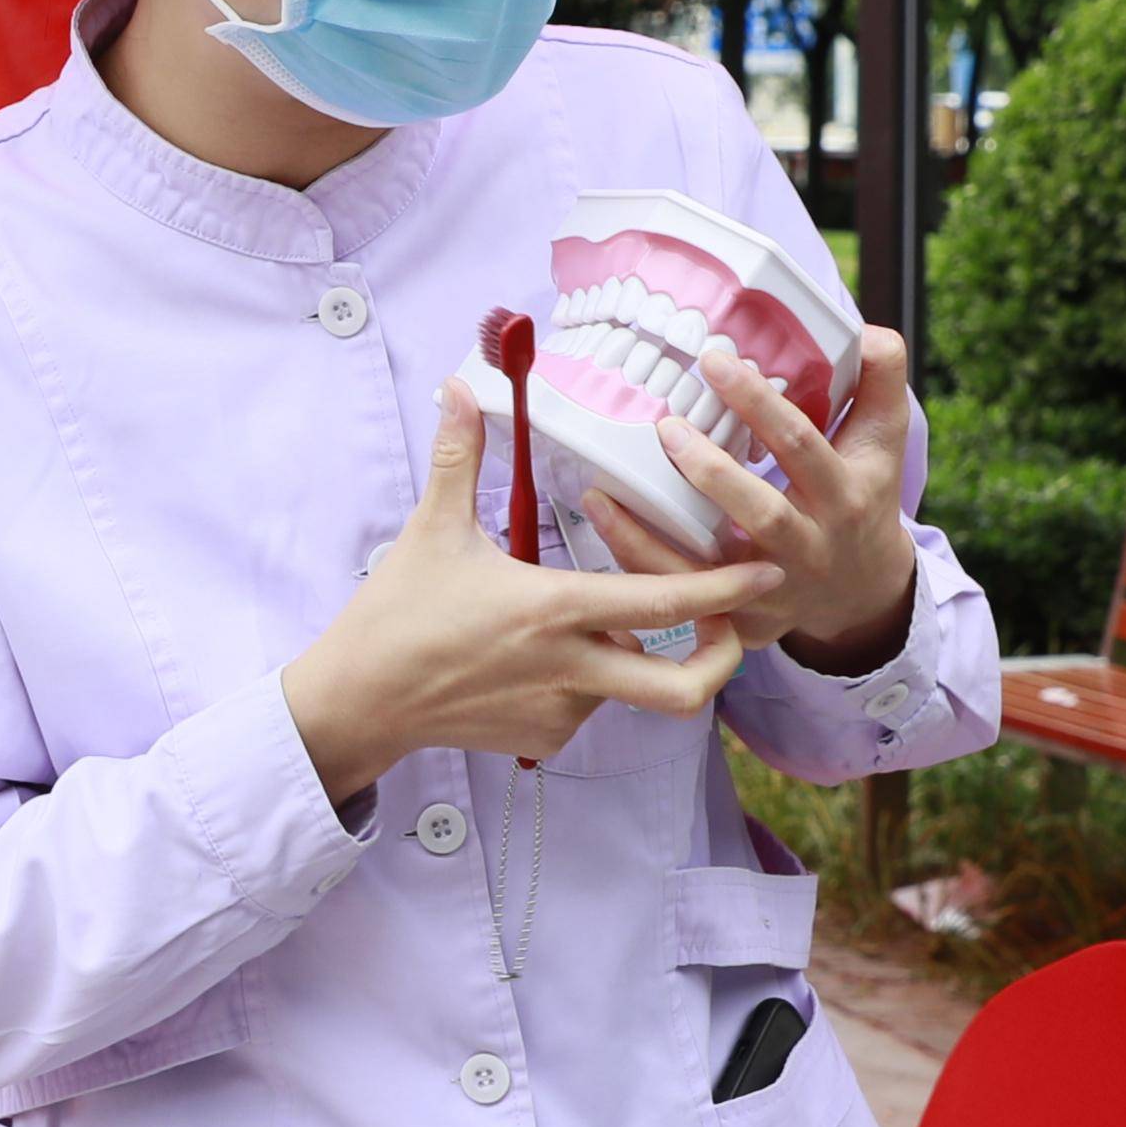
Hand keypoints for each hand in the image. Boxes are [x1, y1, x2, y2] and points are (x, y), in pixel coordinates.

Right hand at [282, 382, 775, 802]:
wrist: (358, 702)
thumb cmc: (395, 616)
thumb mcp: (431, 530)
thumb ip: (459, 455)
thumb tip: (460, 386)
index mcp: (554, 607)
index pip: (664, 603)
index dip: (725, 588)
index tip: (766, 571)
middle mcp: (570, 667)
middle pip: (682, 687)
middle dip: (726, 660)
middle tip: (739, 628)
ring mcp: (560, 711)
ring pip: (628, 687)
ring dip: (629, 657)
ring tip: (596, 621)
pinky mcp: (544, 740)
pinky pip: (588, 709)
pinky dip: (585, 683)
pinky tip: (542, 659)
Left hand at [585, 325, 922, 671]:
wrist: (862, 590)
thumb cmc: (861, 498)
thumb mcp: (884, 441)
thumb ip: (881, 380)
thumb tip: (867, 331)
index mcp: (845, 494)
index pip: (801, 444)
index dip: (759, 403)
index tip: (714, 362)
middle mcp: (810, 545)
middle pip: (762, 510)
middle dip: (712, 471)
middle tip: (665, 427)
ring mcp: (772, 589)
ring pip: (709, 570)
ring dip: (651, 535)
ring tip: (602, 491)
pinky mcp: (740, 622)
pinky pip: (683, 597)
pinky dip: (641, 564)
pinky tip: (606, 526)